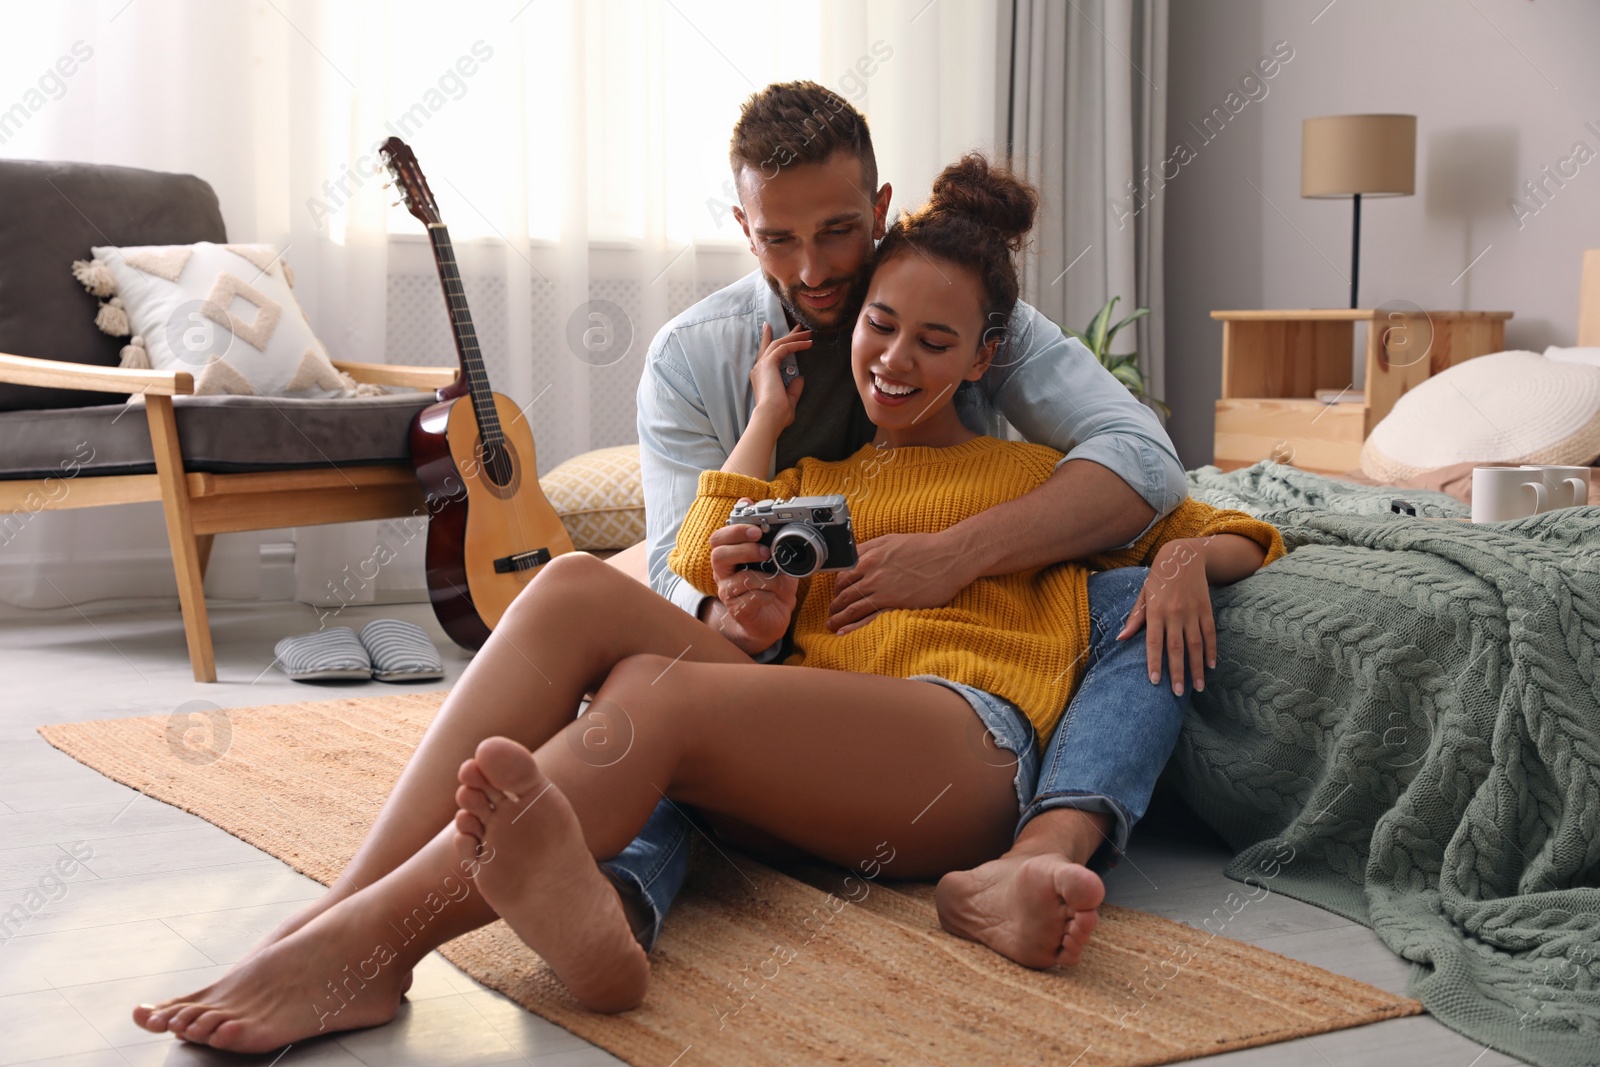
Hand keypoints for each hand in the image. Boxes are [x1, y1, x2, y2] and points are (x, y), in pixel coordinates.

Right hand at [708, 499, 799, 654]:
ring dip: (766, 576)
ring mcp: (728, 593)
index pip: (718, 539)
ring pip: (740, 578)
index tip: (757, 530)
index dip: (735, 531)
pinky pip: (751, 598)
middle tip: (766, 552)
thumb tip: (754, 506)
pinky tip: (773, 595)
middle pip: (718, 556)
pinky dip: (768, 595)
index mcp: (729, 557)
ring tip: (778, 579)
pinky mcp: (738, 611)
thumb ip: (768, 537)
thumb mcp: (775, 559)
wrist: (775, 617)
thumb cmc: (772, 586)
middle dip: (745, 550)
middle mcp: (723, 574)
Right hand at [750, 322, 808, 427]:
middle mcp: (759, 368)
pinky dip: (796, 344)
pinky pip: (784, 348)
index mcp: (761, 376)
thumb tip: (800, 378)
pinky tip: (808, 344)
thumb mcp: (789, 399)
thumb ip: (794, 388)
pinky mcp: (768, 364)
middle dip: (786, 335)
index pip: (766, 355)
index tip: (770, 328)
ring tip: (808, 333)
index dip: (769, 340)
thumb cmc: (778, 414)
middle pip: (773, 345)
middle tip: (798, 327)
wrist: (770, 417)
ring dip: (794, 337)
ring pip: (778, 344)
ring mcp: (762, 365)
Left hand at [827, 531, 972, 633]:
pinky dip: (853, 626)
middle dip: (834, 604)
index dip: (836, 586)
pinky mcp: (895, 604)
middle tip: (831, 612)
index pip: (842, 574)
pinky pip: (867, 618)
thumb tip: (853, 556)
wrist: (950, 557)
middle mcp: (872, 573)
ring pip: (851, 607)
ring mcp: (883, 590)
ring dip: (838, 617)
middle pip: (843, 592)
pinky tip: (844, 632)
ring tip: (832, 624)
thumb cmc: (924, 547)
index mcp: (870, 556)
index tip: (837, 593)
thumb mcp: (891, 540)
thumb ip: (870, 548)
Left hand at [1115, 539, 1215, 695]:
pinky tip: (1210, 666)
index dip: (1154, 662)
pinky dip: (1211, 650)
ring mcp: (1192, 612)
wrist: (1183, 557)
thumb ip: (1135, 619)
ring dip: (1197, 667)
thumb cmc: (1158, 579)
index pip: (1154, 642)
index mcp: (1156, 611)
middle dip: (1177, 672)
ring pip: (1196, 645)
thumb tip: (1121, 638)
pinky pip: (1210, 634)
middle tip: (1178, 693)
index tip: (1155, 681)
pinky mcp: (1206, 610)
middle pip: (1176, 648)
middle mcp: (1174, 613)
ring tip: (1198, 687)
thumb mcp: (1143, 595)